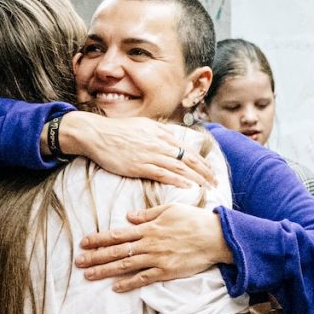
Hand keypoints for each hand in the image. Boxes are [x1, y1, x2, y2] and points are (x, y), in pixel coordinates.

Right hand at [62, 113, 208, 189]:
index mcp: (161, 134)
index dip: (203, 161)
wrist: (96, 134)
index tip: (212, 171)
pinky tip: (188, 187)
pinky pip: (163, 173)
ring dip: (196, 178)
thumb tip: (172, 139)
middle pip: (189, 159)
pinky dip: (177, 180)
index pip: (188, 149)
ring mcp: (150, 154)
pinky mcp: (139, 165)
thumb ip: (159, 132)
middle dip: (205, 172)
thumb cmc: (117, 131)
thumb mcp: (143, 126)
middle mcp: (159, 143)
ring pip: (180, 167)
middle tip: (216, 183)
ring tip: (208, 188)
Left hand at [77, 202, 232, 290]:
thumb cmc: (194, 220)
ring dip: (105, 271)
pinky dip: (129, 283)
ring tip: (88, 275)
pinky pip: (144, 279)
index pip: (118, 234)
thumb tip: (129, 217)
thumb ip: (148, 214)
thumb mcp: (170, 209)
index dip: (99, 238)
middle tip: (78, 262)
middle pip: (117, 251)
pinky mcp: (166, 271)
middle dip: (96, 256)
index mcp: (149, 228)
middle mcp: (149, 243)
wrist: (215, 237)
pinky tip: (115, 288)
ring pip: (126, 266)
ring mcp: (157, 259)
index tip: (84, 242)